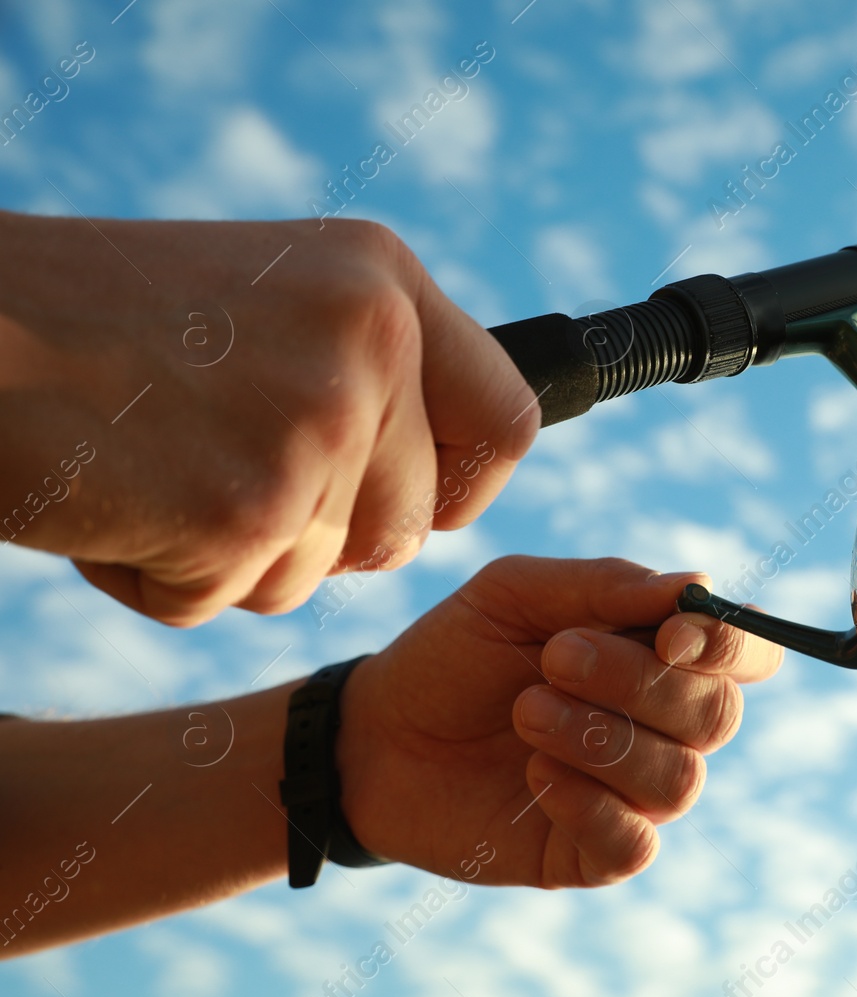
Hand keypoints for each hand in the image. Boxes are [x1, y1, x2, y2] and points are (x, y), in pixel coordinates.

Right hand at [0, 210, 536, 625]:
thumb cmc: (93, 325)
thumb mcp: (268, 304)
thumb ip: (364, 375)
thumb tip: (447, 486)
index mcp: (384, 280)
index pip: (509, 421)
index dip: (465, 486)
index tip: (417, 504)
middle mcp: (372, 340)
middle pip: (408, 527)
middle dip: (321, 541)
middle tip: (222, 487)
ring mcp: (316, 424)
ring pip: (312, 573)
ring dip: (226, 557)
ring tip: (146, 468)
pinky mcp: (246, 509)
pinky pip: (226, 600)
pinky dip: (157, 579)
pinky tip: (108, 498)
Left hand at [337, 556, 782, 887]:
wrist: (372, 736)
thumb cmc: (454, 655)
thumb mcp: (515, 594)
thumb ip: (604, 586)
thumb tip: (696, 587)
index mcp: (661, 657)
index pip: (748, 655)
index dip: (729, 645)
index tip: (669, 632)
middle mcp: (664, 728)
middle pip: (716, 715)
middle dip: (640, 683)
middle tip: (555, 658)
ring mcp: (633, 795)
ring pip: (680, 780)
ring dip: (602, 739)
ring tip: (524, 712)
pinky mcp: (593, 854)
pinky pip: (635, 842)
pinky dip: (590, 805)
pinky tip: (534, 776)